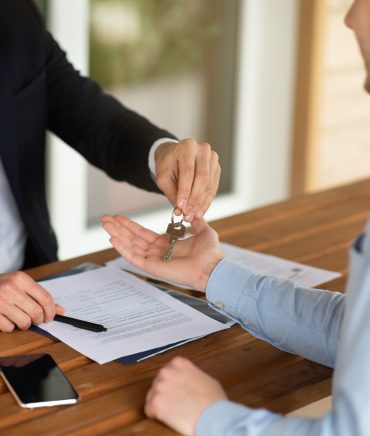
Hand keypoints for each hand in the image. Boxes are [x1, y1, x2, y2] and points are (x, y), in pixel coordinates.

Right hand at [0, 271, 63, 331]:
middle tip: (36, 320)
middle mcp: (10, 288)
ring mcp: (0, 301)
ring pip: (24, 322)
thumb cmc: (1, 286)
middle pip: (36, 312)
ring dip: (25, 324)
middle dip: (39, 320)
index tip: (51, 317)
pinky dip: (10, 327)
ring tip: (20, 318)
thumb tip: (60, 310)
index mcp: (21, 278)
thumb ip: (39, 296)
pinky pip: (9, 328)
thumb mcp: (20, 284)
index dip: (51, 311)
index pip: (45, 298)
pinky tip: (7, 319)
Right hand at [102, 215, 222, 290]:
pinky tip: (113, 238)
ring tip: (105, 224)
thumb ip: (197, 221)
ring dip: (117, 234)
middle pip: (132, 238)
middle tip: (105, 219)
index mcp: (167, 244)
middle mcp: (157, 251)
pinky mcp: (152, 267)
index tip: (119, 217)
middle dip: (119, 228)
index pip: (143, 233)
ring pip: (130, 246)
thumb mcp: (204, 231)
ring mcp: (153, 259)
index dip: (130, 225)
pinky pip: (133, 257)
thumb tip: (194, 211)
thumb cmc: (210, 253)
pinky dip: (122, 248)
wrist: (212, 267)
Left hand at [145, 356, 226, 435]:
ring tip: (170, 410)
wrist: (213, 416)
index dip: (172, 381)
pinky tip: (164, 417)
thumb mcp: (204, 377)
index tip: (175, 388)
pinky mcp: (155, 403)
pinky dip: (155, 414)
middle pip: (158, 382)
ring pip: (152, 395)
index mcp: (179, 363)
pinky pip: (148, 409)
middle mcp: (167, 372)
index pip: (168, 369)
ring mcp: (160, 387)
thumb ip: (191, 375)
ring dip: (159, 403)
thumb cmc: (213, 399)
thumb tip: (189, 380)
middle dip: (164, 392)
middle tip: (173, 401)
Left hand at [154, 139, 220, 220]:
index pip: (188, 172)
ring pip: (209, 184)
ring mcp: (212, 158)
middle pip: (202, 178)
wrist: (175, 156)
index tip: (181, 206)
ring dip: (201, 203)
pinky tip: (200, 211)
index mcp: (187, 147)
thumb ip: (171, 192)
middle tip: (188, 214)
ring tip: (193, 216)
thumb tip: (180, 211)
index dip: (185, 191)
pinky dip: (206, 201)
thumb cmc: (168, 165)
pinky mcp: (216, 168)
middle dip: (194, 199)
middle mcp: (203, 150)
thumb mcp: (163, 177)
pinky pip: (213, 187)